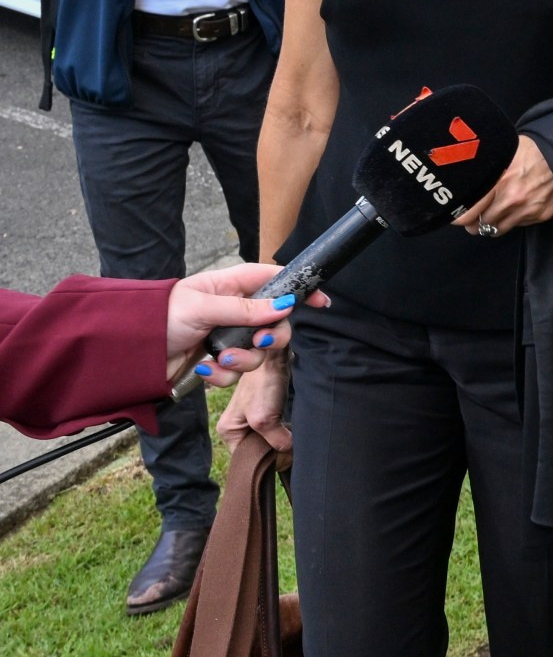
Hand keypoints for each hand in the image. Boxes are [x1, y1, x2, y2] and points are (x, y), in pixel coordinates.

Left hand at [165, 261, 322, 384]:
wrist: (127, 354)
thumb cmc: (158, 317)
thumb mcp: (203, 306)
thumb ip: (246, 309)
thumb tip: (285, 305)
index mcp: (231, 287)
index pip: (275, 281)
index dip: (299, 289)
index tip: (321, 302)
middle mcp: (233, 312)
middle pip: (275, 323)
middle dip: (271, 337)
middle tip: (261, 341)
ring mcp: (226, 338)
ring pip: (257, 352)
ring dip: (242, 360)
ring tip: (220, 358)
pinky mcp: (216, 362)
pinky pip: (234, 373)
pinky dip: (221, 374)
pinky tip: (203, 368)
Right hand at [218, 360, 292, 451]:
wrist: (274, 355)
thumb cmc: (262, 384)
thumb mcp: (264, 419)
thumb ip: (275, 441)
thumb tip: (289, 456)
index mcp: (228, 431)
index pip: (245, 459)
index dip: (264, 461)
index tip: (281, 458)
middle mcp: (238, 426)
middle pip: (258, 450)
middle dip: (274, 450)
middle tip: (289, 448)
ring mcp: (253, 418)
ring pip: (271, 439)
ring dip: (282, 440)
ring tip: (291, 437)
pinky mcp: (268, 409)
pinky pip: (279, 428)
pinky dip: (287, 430)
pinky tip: (294, 429)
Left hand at [452, 136, 552, 236]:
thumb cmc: (532, 149)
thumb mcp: (502, 152)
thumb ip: (485, 170)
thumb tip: (464, 181)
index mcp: (498, 182)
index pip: (469, 213)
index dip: (460, 217)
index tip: (458, 216)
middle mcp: (512, 199)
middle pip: (482, 225)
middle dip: (475, 222)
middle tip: (473, 218)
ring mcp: (528, 209)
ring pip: (499, 229)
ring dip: (492, 224)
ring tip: (491, 215)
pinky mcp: (541, 215)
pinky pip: (518, 225)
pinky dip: (513, 219)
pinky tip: (514, 208)